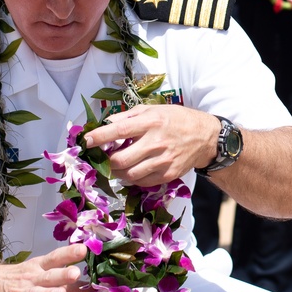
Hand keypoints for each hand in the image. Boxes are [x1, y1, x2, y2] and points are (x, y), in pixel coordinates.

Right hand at [0, 243, 86, 291]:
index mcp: (38, 268)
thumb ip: (64, 282)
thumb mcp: (38, 274)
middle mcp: (30, 279)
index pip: (55, 258)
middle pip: (48, 276)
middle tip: (76, 272)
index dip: (68, 254)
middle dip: (62, 274)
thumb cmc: (17, 279)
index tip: (83, 249)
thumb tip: (90, 288)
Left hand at [83, 105, 219, 185]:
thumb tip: (105, 123)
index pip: (119, 131)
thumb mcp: (153, 109)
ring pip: (129, 174)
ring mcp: (162, 161)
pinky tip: (130, 170)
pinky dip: (131, 178)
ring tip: (114, 165)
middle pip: (121, 159)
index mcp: (151, 122)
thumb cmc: (176, 119)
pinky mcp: (168, 175)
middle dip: (106, 161)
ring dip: (116, 172)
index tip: (86, 140)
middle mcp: (156, 142)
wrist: (205, 137)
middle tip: (102, 158)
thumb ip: (128, 116)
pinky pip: (142, 181)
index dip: (100, 136)